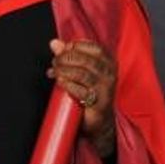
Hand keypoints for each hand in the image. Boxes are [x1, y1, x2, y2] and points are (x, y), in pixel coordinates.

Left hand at [49, 39, 116, 155]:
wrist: (99, 120)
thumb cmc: (89, 91)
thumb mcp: (81, 70)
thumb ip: (69, 55)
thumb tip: (54, 43)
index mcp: (109, 63)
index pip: (95, 48)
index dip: (76, 46)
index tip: (63, 50)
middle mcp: (110, 75)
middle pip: (87, 60)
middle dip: (67, 58)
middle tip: (55, 62)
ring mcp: (106, 90)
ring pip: (83, 74)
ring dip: (64, 70)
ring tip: (54, 72)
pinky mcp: (99, 104)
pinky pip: (81, 91)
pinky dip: (68, 84)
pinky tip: (60, 82)